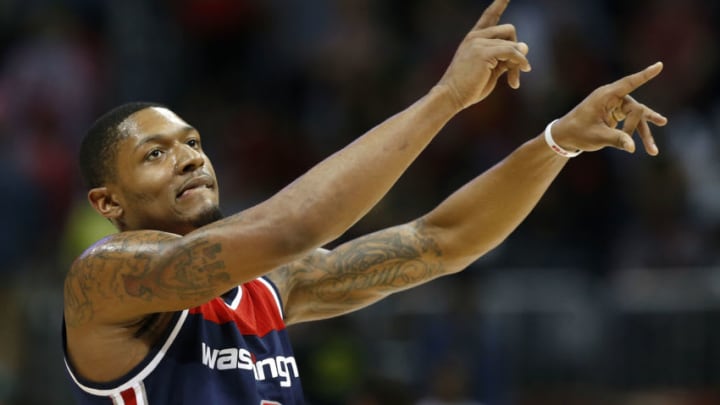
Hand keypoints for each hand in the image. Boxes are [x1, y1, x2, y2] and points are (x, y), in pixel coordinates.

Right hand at [436, 0, 531, 110]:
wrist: (450, 96)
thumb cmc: (468, 87)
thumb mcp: (490, 70)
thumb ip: (506, 57)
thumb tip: (525, 46)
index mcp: (474, 38)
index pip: (489, 15)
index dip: (499, 3)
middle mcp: (475, 36)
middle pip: (509, 30)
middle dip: (517, 49)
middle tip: (520, 69)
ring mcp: (478, 42)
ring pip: (512, 43)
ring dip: (518, 62)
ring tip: (513, 80)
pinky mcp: (483, 52)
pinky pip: (511, 51)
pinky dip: (519, 62)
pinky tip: (520, 75)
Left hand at [551, 62, 667, 155]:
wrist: (565, 136)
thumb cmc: (577, 132)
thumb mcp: (596, 137)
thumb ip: (615, 140)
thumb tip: (632, 148)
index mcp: (605, 96)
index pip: (629, 83)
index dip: (645, 75)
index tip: (659, 65)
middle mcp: (612, 97)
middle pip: (635, 109)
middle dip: (635, 128)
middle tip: (625, 143)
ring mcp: (615, 105)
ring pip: (637, 117)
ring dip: (643, 134)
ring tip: (653, 151)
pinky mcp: (616, 113)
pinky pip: (632, 122)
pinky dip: (637, 133)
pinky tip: (650, 145)